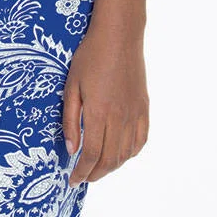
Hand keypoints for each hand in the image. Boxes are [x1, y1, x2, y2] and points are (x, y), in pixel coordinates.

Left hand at [61, 21, 149, 184]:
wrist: (120, 37)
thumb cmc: (90, 58)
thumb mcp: (72, 87)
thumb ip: (71, 121)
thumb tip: (72, 149)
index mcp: (99, 113)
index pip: (91, 154)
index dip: (82, 171)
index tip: (73, 179)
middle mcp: (120, 117)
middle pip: (110, 159)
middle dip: (95, 174)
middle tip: (83, 178)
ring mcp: (135, 114)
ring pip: (126, 153)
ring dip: (112, 166)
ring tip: (98, 169)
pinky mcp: (144, 108)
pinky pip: (140, 140)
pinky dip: (130, 153)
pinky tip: (120, 155)